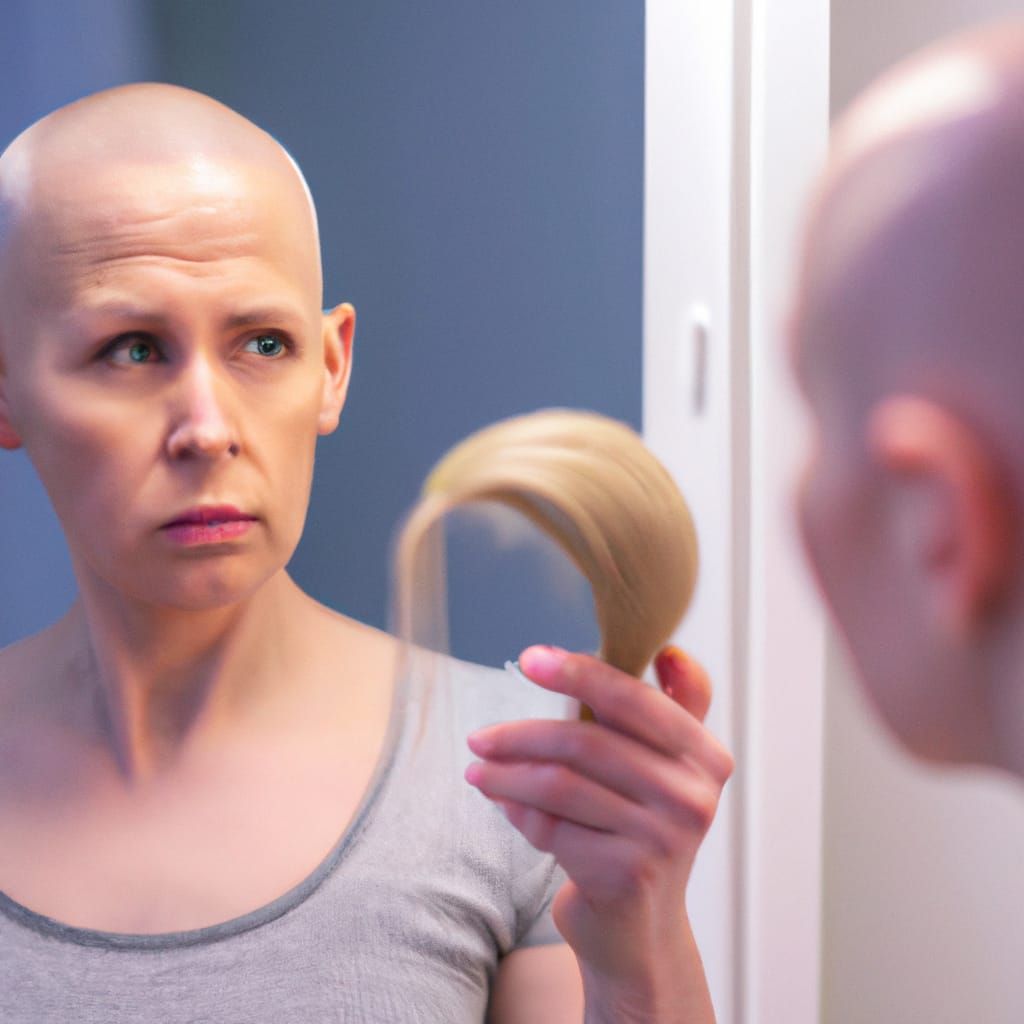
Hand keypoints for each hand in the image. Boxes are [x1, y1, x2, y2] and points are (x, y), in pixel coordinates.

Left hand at [465, 644, 732, 996]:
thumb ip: (674, 707)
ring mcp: (662, 838)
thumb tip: (669, 651)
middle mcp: (692, 795)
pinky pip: (550, 828)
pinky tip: (498, 802)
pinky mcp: (625, 875)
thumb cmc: (642, 829)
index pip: (633, 699)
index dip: (579, 674)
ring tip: (477, 768)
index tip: (529, 659)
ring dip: (506, 773)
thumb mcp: (669, 769)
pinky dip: (516, 811)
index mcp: (704, 755)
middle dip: (521, 733)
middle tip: (480, 735)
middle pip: (585, 742)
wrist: (640, 929)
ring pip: (560, 785)